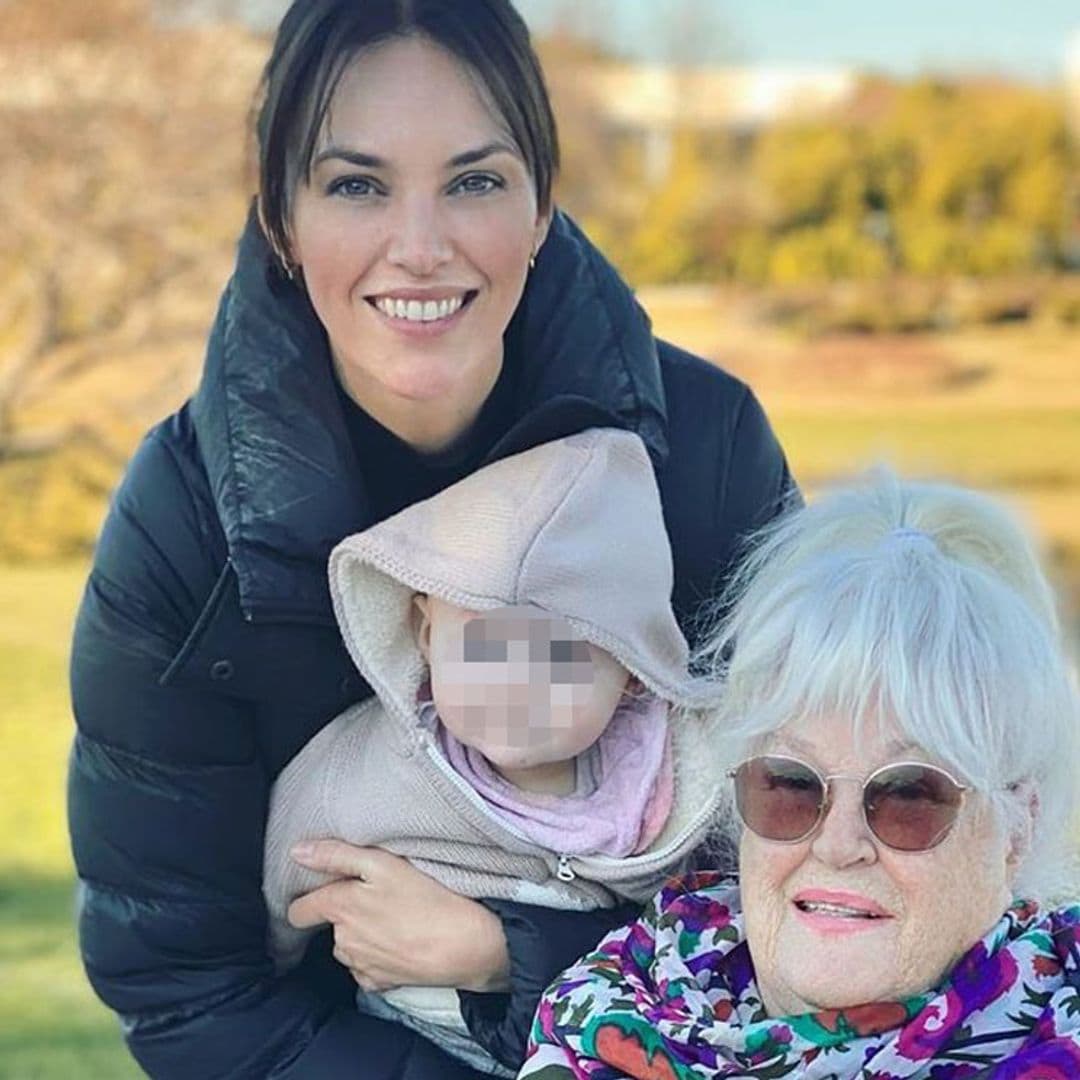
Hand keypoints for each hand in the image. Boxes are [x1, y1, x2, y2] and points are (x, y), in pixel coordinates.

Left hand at [287, 840, 510, 993]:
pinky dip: (377, 957)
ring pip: (348, 946)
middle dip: (345, 913)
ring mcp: (360, 965)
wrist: (462, 944)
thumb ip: (336, 855)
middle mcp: (342, 940)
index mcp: (339, 907)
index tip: (323, 892)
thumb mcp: (382, 863)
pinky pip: (366, 968)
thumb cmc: (425, 897)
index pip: (299, 911)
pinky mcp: (379, 983)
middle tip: (377, 897)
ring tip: (393, 918)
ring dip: (361, 935)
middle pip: (330, 926)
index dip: (306, 900)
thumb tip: (297, 852)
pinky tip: (399, 942)